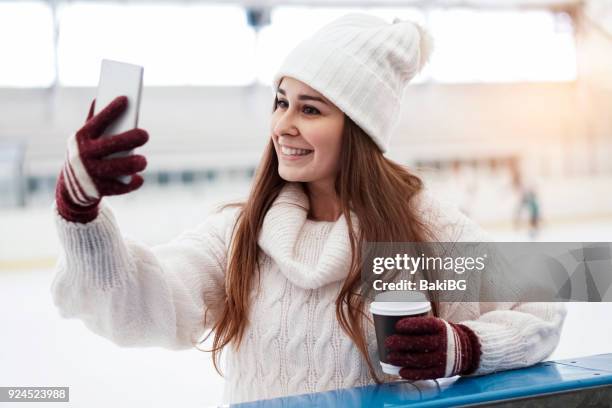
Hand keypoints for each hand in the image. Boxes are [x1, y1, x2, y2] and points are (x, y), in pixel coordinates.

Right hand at [55, 96, 148, 222]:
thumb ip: (93, 120)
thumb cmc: (84, 154)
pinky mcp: (98, 189)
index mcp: (82, 138)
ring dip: (132, 164)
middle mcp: (84, 155)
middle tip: (145, 134)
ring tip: (143, 161)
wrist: (71, 188)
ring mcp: (90, 173)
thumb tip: (99, 98)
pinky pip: (118, 187)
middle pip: (110, 145)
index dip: (111, 110)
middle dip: (129, 139)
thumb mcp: (84, 138)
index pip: (97, 121)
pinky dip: (130, 184)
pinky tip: (138, 179)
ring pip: (115, 168)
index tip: (126, 99)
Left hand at [384, 316, 480, 379]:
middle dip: (402, 342)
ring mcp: (443, 358)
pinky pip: (425, 374)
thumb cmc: (441, 334)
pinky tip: (401, 372)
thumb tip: (391, 321)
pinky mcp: (442, 371)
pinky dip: (412, 373)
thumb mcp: (436, 325)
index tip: (397, 326)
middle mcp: (443, 342)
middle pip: (420, 343)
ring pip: (420, 359)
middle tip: (388, 342)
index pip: (425, 325)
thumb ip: (419, 325)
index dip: (411, 325)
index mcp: (441, 327)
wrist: (466, 349)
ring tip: (390, 356)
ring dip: (403, 359)